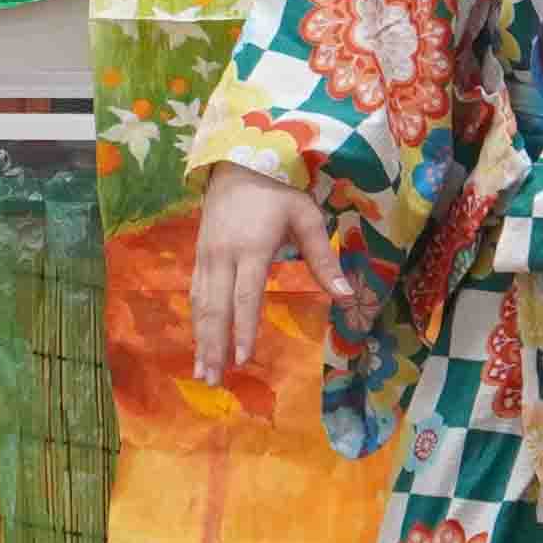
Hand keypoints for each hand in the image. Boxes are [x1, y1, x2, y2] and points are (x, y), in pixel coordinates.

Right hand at [190, 165, 351, 385]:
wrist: (238, 160)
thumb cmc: (279, 190)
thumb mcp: (307, 218)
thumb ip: (323, 260)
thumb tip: (347, 297)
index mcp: (252, 248)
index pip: (246, 296)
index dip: (243, 329)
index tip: (242, 359)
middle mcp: (223, 255)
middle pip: (216, 308)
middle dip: (214, 346)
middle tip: (213, 381)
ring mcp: (206, 255)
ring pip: (200, 304)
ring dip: (201, 339)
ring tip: (203, 372)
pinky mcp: (199, 254)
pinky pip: (196, 293)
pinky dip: (197, 321)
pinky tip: (199, 341)